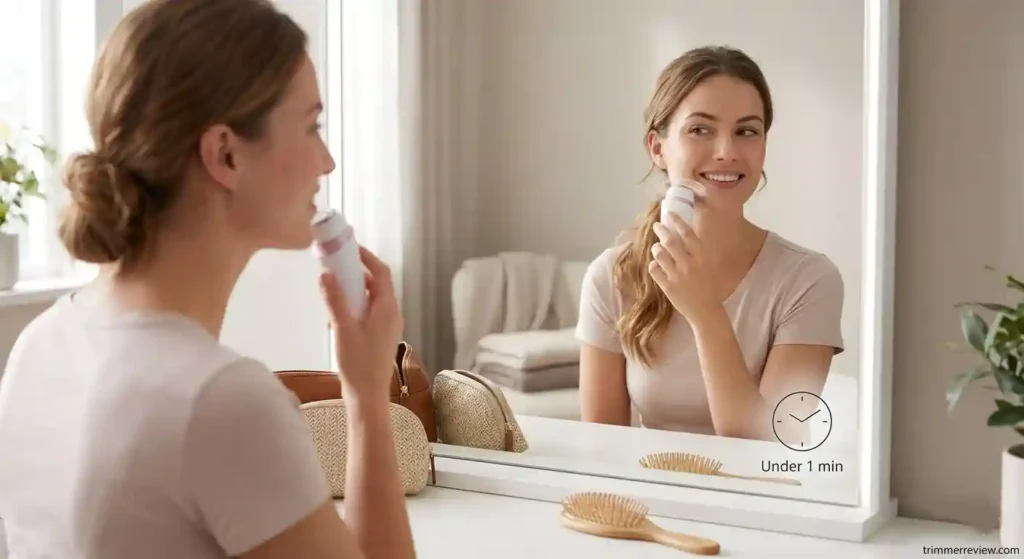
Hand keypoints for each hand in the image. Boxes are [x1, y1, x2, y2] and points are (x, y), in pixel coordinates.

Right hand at [319, 245, 402, 404]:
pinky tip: (338, 312)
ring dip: (356, 289)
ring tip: (334, 286)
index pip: (381, 272)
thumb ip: (334, 300)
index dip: (367, 257)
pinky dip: (356, 304)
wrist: (367, 395)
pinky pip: (370, 311)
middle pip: (377, 284)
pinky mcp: (380, 336)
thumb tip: (325, 274)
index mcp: (387, 308)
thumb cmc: (358, 363)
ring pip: (373, 298)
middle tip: (336, 265)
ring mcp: (387, 326)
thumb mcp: (343, 328)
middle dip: (358, 272)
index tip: (350, 248)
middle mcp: (392, 314)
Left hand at [649, 212, 720, 323]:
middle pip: (670, 241)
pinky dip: (653, 265)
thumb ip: (697, 251)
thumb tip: (684, 232)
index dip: (676, 221)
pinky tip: (656, 265)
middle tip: (657, 226)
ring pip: (659, 254)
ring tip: (657, 248)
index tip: (669, 213)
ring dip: (656, 248)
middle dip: (661, 230)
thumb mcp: (707, 265)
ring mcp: (678, 276)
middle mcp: (689, 264)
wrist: (706, 311)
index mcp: (701, 257)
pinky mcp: (668, 287)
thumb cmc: (708, 286)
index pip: (687, 233)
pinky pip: (654, 270)